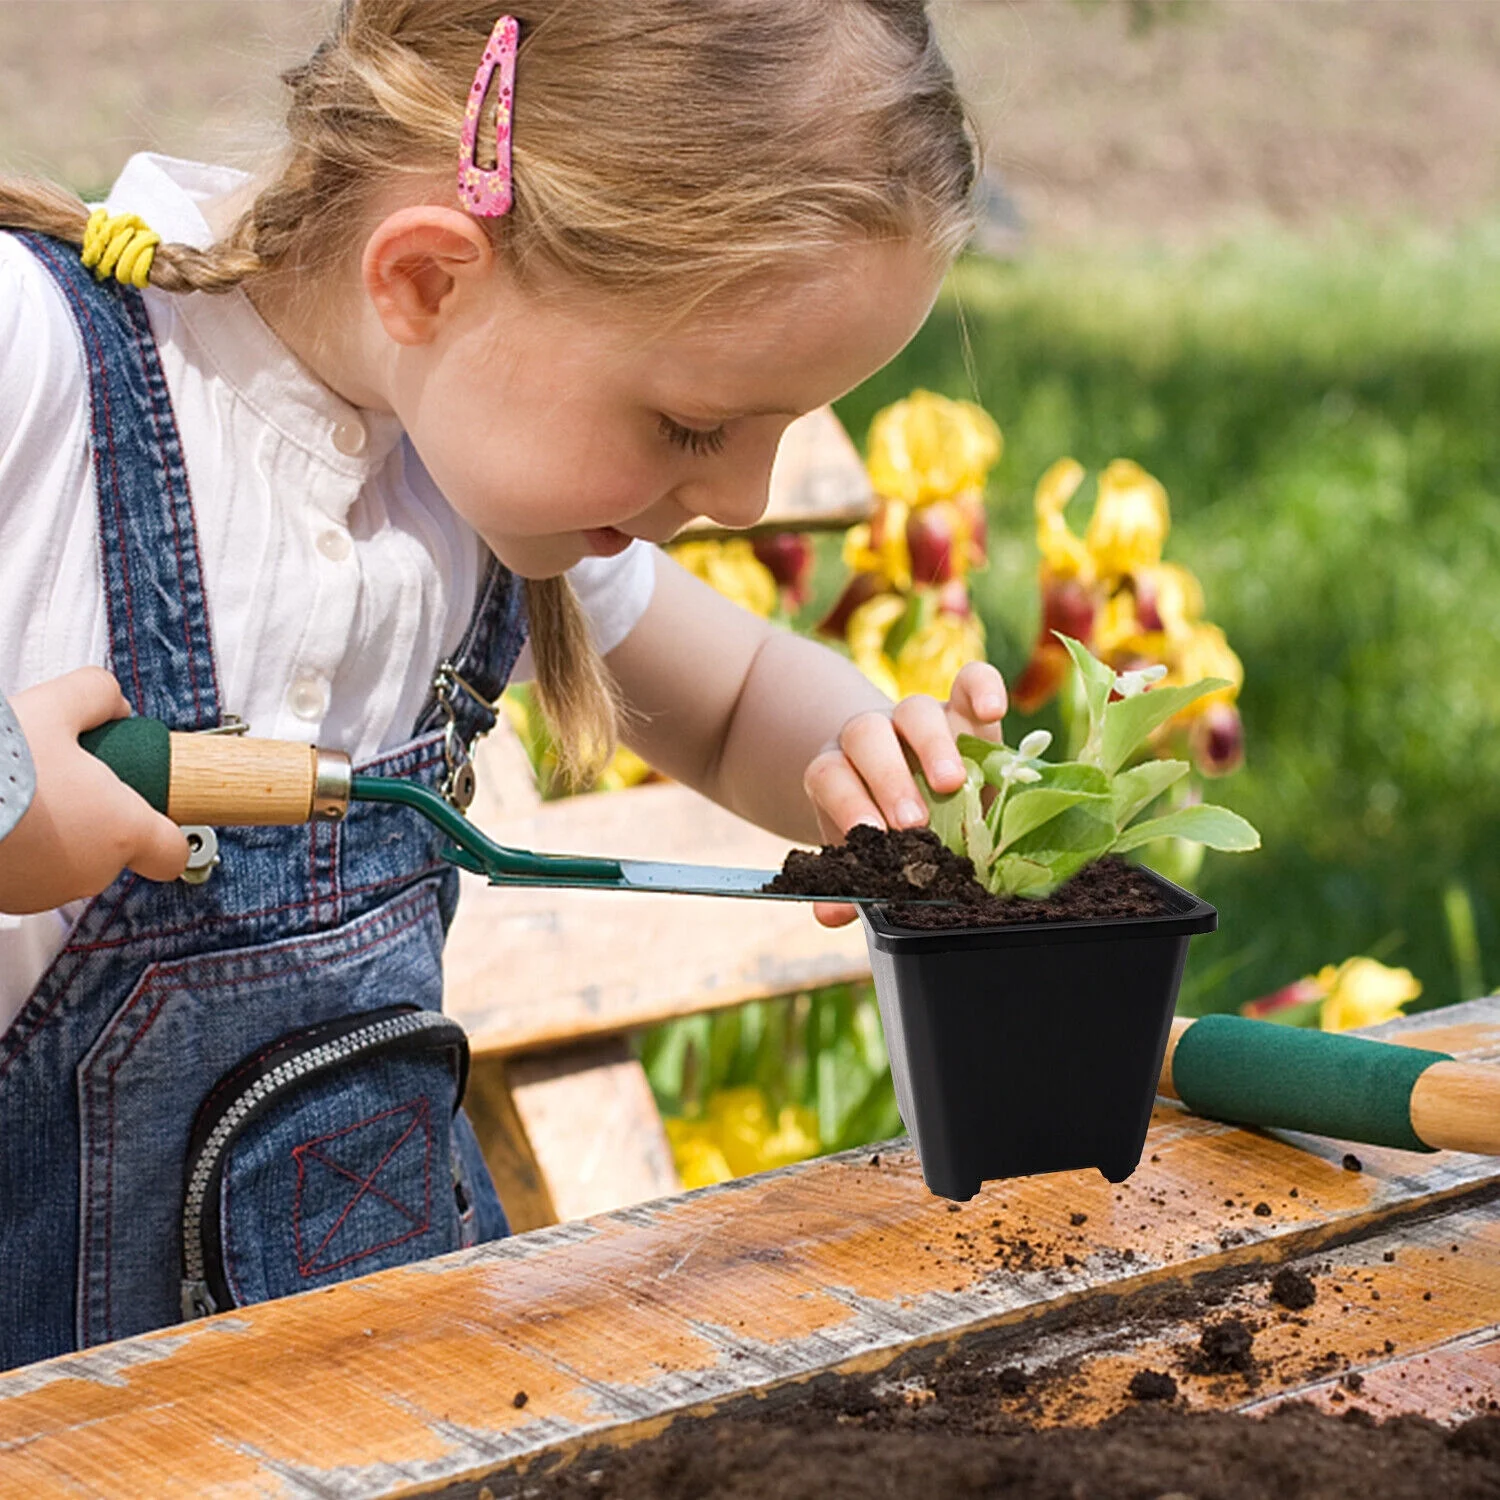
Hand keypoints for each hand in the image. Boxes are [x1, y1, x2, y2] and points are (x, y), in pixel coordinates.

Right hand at [0, 669, 188, 913]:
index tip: (147, 807)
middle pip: (114, 851)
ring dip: (54, 835)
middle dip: (95, 817)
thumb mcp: (55, 704)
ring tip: (22, 795)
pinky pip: (25, 874)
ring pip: (66, 864)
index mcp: (122, 831)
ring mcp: (43, 893)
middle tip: (63, 780)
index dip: (164, 830)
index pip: (172, 853)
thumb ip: (98, 696)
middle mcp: (90, 873)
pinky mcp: (4, 899)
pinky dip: (18, 850)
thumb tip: (114, 705)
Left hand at [801, 660, 1007, 926]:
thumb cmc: (887, 829)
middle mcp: (875, 736)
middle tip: (913, 823)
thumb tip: (830, 914)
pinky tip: (994, 708)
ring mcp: (919, 718)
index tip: (871, 836)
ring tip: (953, 784)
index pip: (830, 775)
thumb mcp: (866, 853)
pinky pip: (970, 681)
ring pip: (916, 710)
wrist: (908, 781)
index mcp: (841, 770)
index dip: (847, 802)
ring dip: (933, 745)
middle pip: (866, 736)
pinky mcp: (965, 706)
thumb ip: (851, 879)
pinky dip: (982, 686)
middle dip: (888, 778)